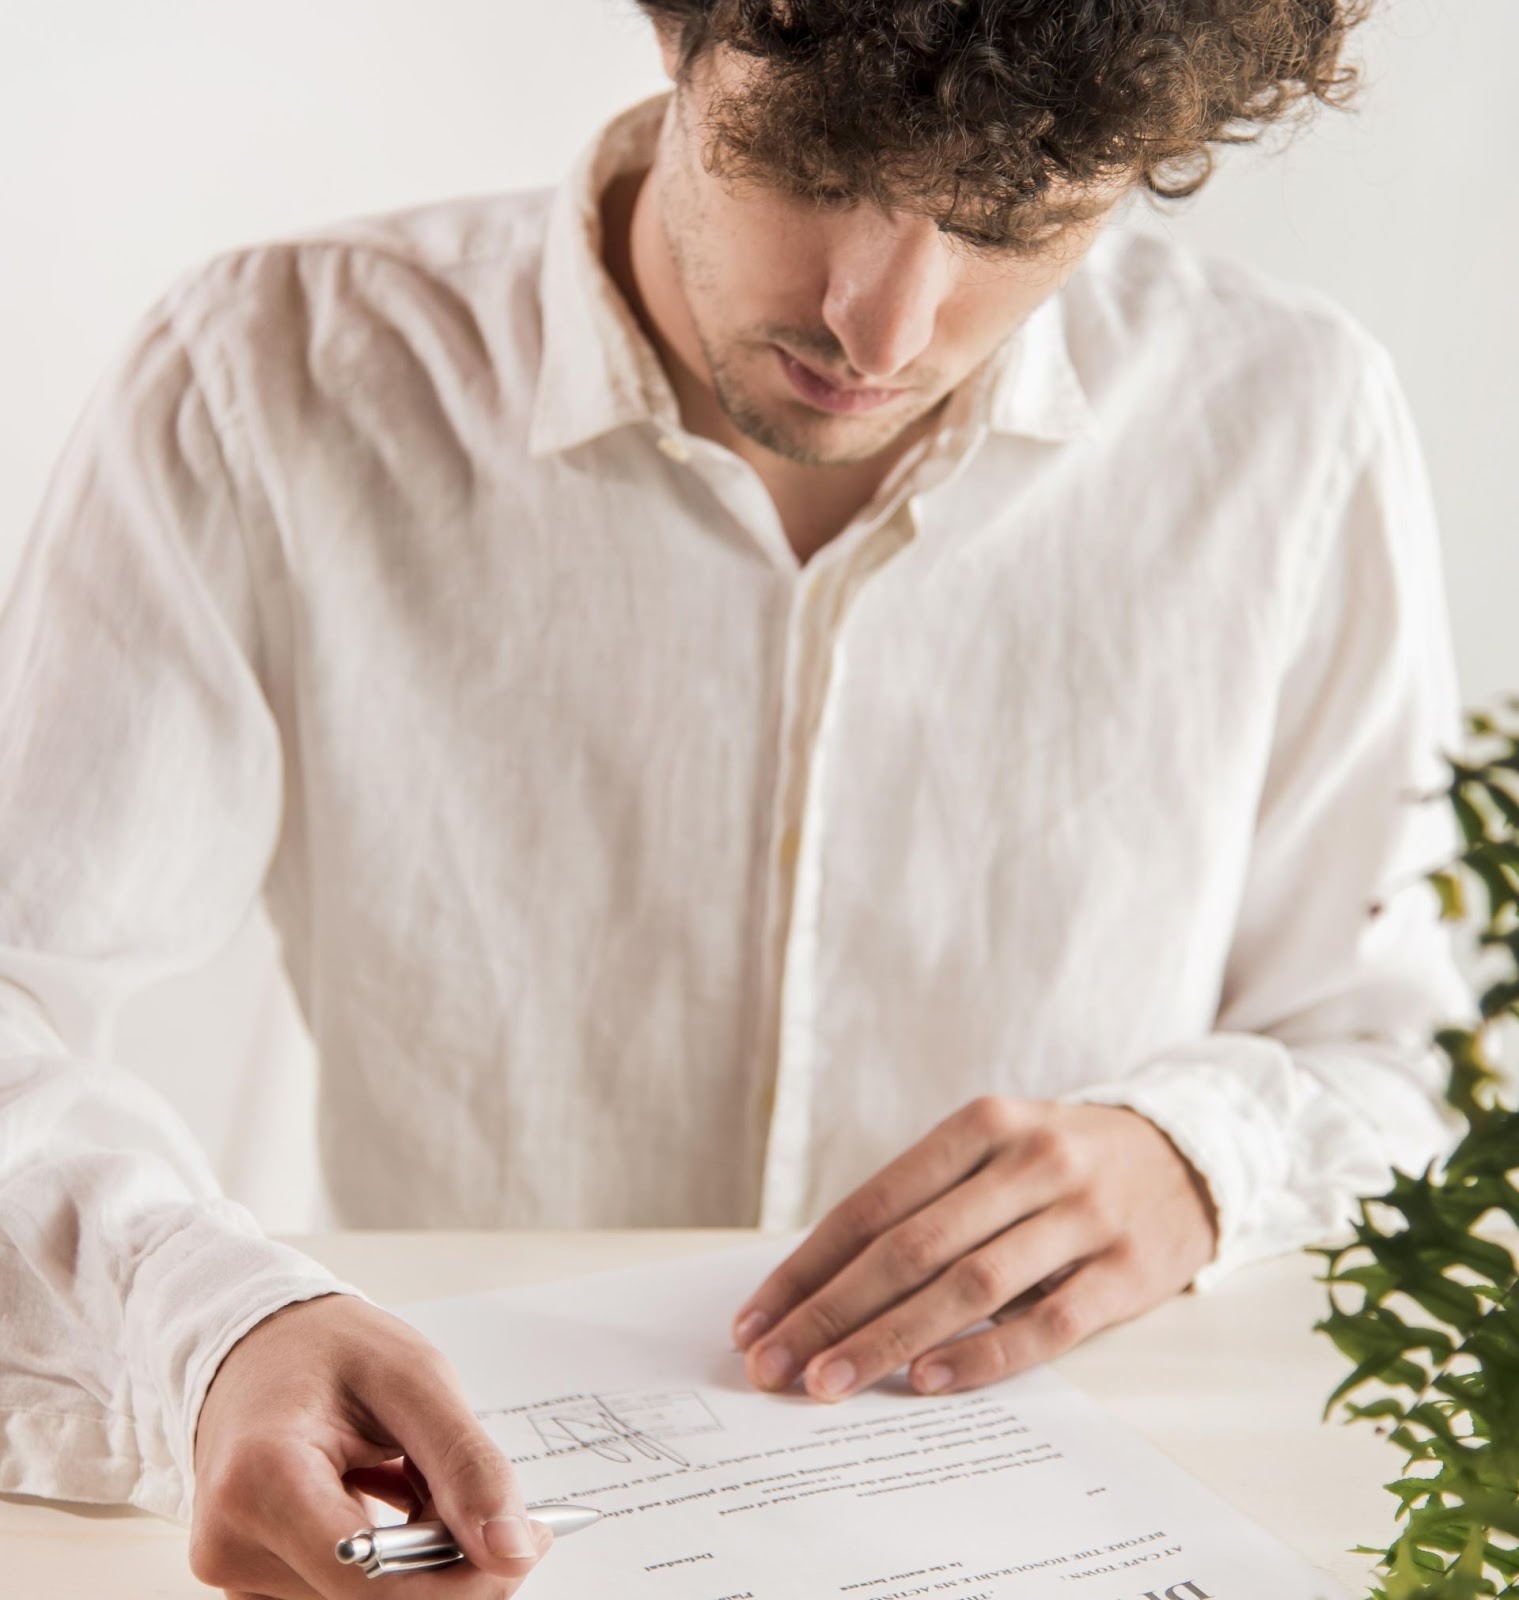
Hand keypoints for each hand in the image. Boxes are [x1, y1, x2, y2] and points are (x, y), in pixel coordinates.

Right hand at [191, 1295, 553, 1597]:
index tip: (521, 1546)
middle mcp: (232, 1544)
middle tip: (469, 1495)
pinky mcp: (252, 1585)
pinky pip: (342, 1595)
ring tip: (409, 1476)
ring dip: (416, 1557)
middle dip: (444, 1562)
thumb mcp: (415, 1379)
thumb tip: (514, 1551)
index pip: (371, 1578)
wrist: (260, 1347)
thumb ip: (467, 1465)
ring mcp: (235, 1573)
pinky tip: (386, 1500)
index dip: (461, 1578)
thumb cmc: (330, 1349)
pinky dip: (387, 1561)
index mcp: (262, 1481)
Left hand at [731, 1098, 1217, 1402]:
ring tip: (830, 1382)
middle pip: (912, 1247)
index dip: (809, 1264)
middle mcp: (1030, 1161)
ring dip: (890, 1340)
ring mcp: (1083, 1215)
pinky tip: (930, 1381)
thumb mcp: (994, 1152)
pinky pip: (1046, 1323)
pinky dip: (984, 1356)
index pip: (875, 1202)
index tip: (755, 1316)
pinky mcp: (1128, 1270)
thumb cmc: (1060, 1163)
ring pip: (970, 1286)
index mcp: (981, 1126)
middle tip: (774, 1364)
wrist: (1189, 1155)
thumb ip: (923, 1205)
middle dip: (832, 1310)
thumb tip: (820, 1285)